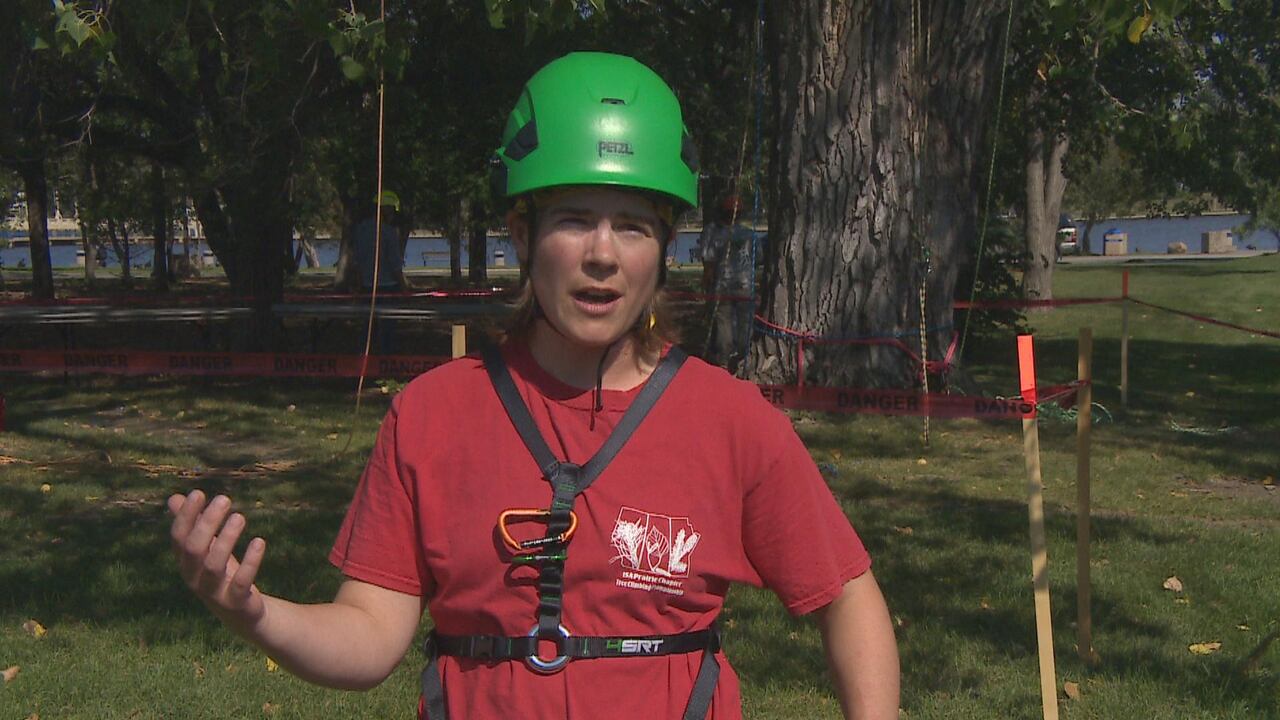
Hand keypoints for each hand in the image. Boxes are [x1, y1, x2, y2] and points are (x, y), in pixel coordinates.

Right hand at [168, 490, 267, 632]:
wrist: (243, 614)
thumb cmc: (223, 575)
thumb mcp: (208, 549)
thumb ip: (193, 525)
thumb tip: (174, 497)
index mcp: (186, 563)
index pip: (178, 538)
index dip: (185, 516)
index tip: (199, 493)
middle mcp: (194, 578)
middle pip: (194, 549)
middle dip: (207, 523)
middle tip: (224, 499)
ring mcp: (213, 592)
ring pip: (213, 565)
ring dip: (226, 539)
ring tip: (240, 516)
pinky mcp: (235, 602)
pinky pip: (240, 582)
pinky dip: (250, 561)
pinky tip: (259, 541)